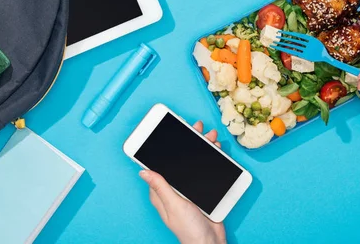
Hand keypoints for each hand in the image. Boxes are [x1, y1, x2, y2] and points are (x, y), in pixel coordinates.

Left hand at [139, 121, 226, 243]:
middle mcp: (174, 189)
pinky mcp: (203, 192)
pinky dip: (211, 159)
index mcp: (162, 192)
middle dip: (189, 142)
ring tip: (210, 136)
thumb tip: (143, 171)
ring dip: (202, 148)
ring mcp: (189, 190)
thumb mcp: (174, 205)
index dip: (164, 147)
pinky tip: (216, 151)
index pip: (160, 164)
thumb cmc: (189, 229)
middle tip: (195, 127)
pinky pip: (206, 170)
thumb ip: (161, 187)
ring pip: (194, 162)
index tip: (168, 131)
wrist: (210, 243)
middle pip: (179, 160)